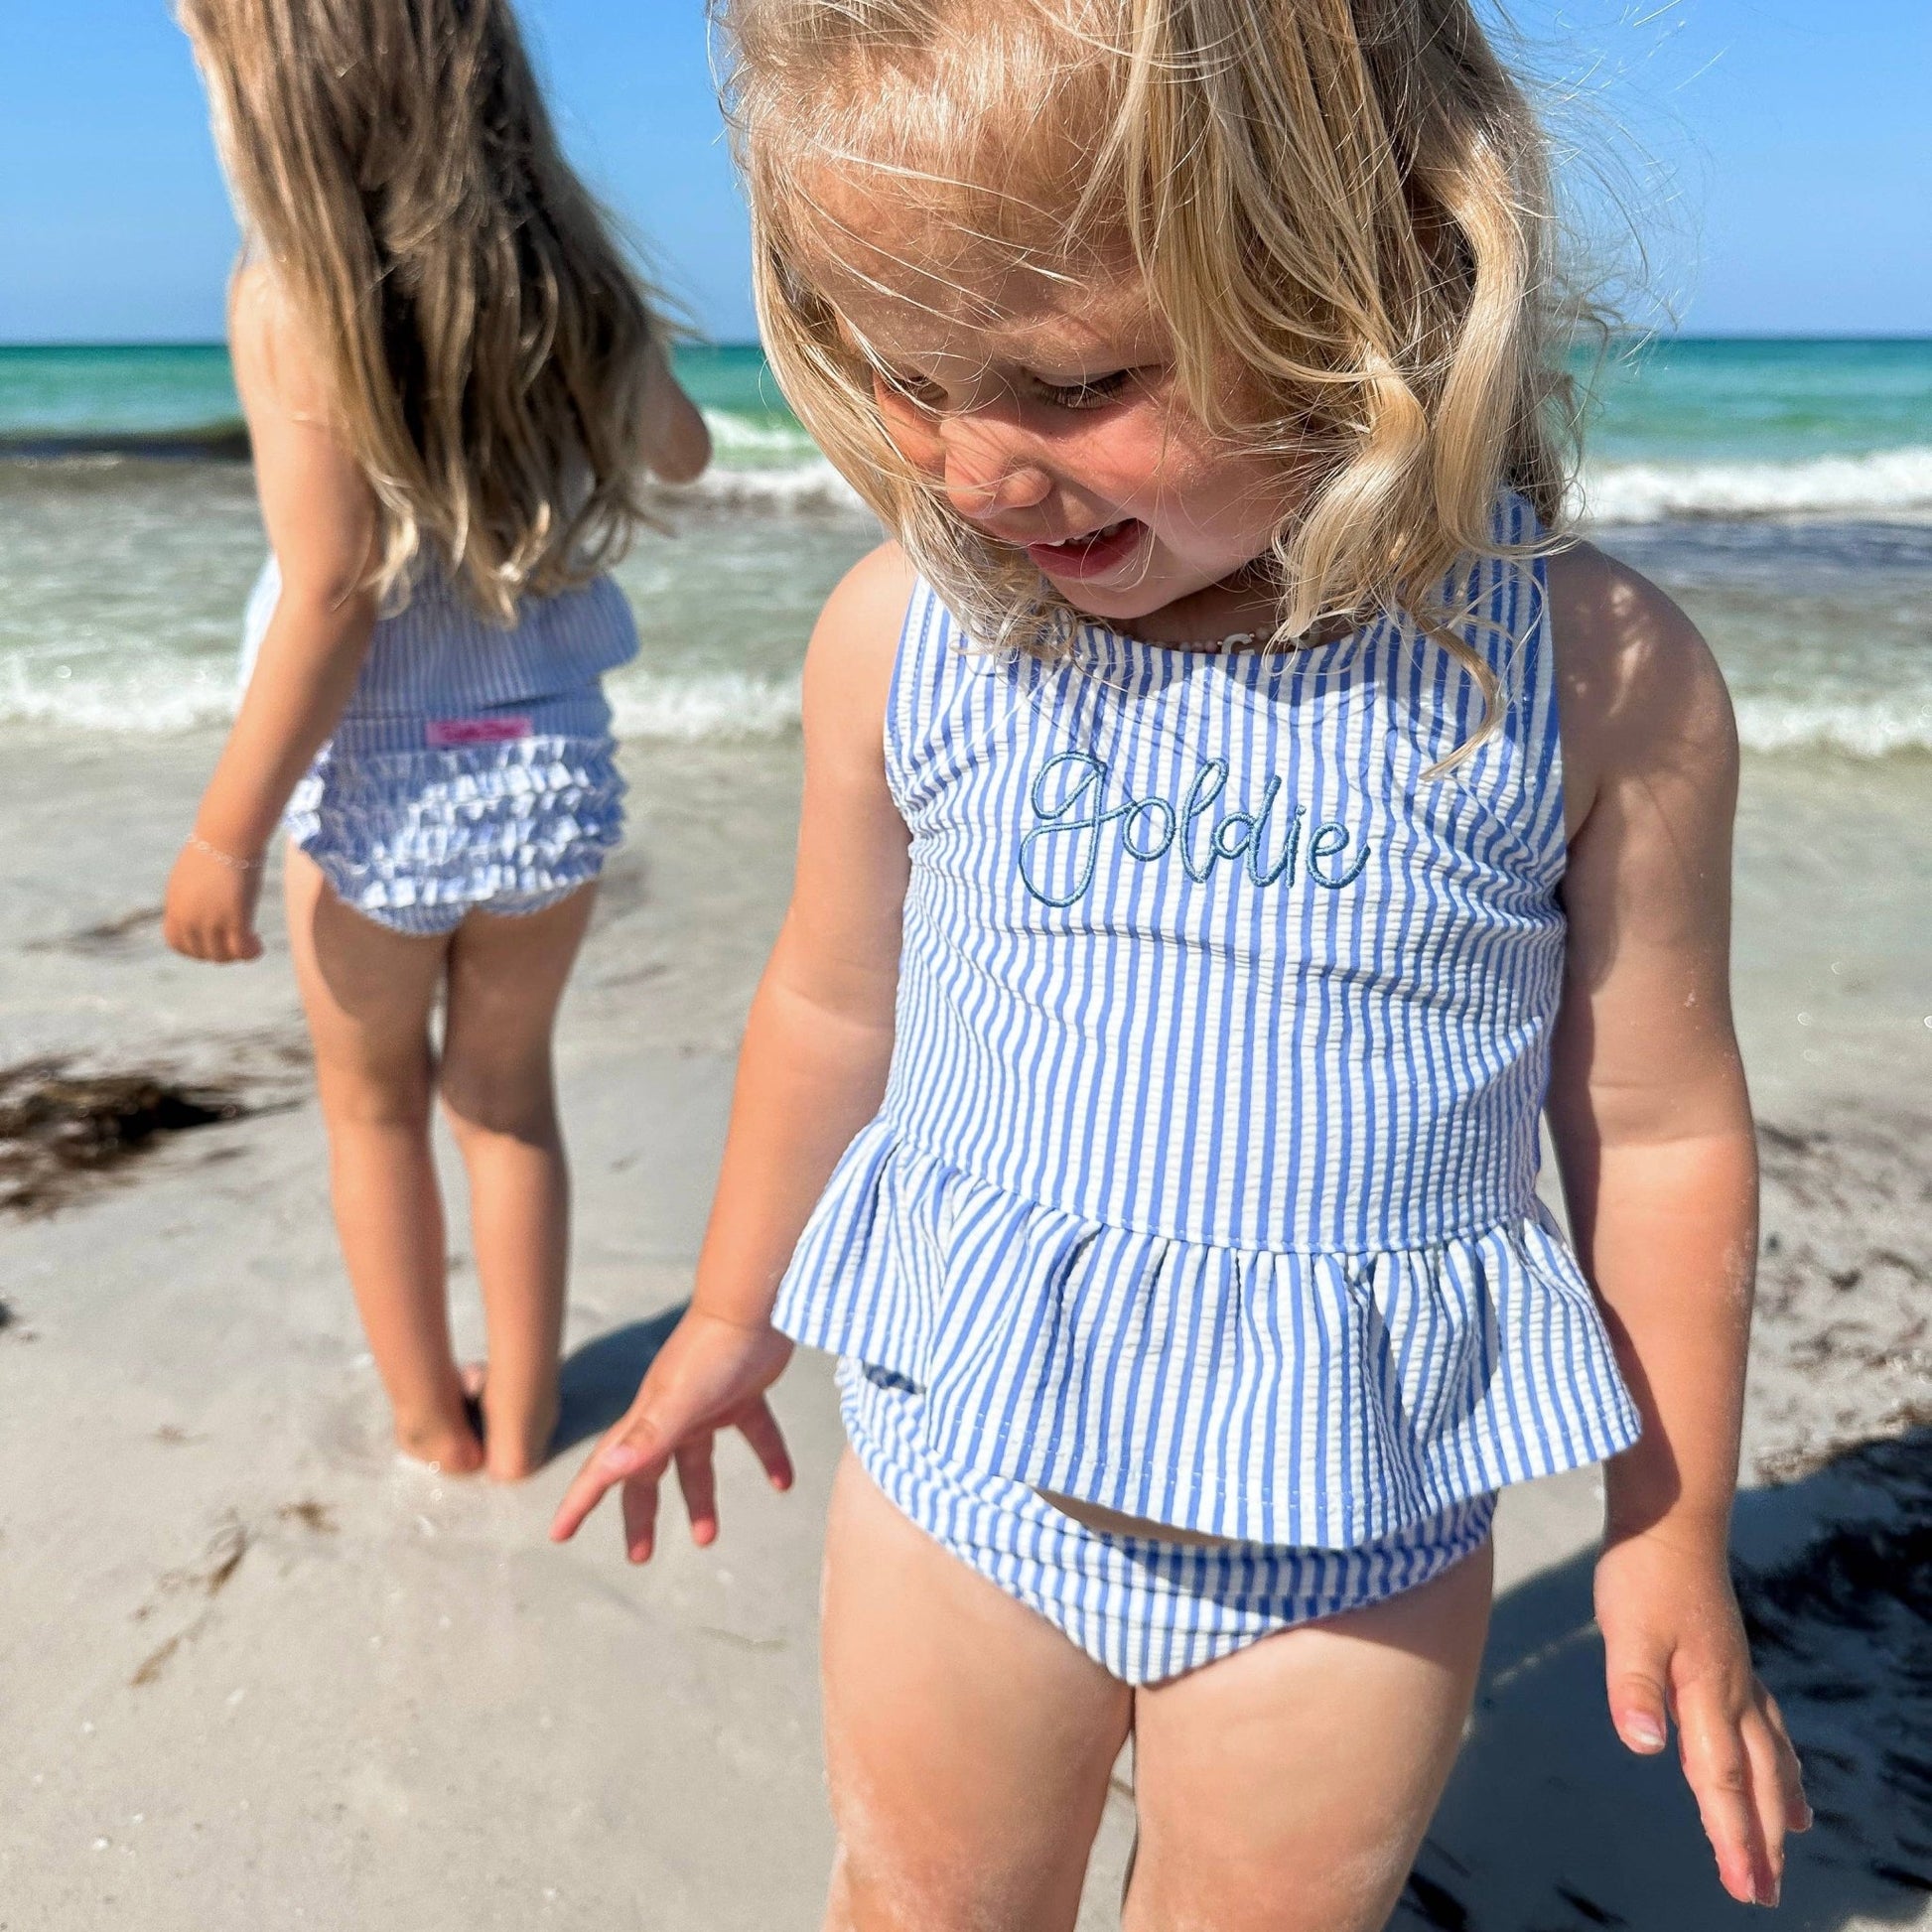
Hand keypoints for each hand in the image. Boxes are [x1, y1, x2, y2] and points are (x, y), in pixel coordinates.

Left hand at [163, 839, 264, 961]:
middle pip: (201, 953)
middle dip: (221, 953)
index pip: (177, 943)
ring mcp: (210, 919)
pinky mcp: (234, 917)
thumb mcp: (194, 873)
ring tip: (251, 945)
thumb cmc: (217, 846)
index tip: (214, 944)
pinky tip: (259, 945)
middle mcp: (188, 917)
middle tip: (239, 944)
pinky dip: (251, 953)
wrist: (228, 834)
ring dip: (237, 955)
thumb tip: (206, 900)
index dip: (196, 950)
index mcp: (175, 905)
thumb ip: (194, 893)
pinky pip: (241, 949)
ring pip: (222, 956)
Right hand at [549, 1307, 793, 1559]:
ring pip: (697, 1462)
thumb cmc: (713, 1351)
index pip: (605, 1470)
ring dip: (701, 1498)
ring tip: (707, 1538)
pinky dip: (767, 1457)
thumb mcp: (678, 1400)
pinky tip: (783, 1482)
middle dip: (640, 1515)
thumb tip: (606, 1470)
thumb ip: (646, 1437)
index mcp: (648, 1422)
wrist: (754, 1304)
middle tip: (640, 1556)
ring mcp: (706, 1405)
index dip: (580, 1502)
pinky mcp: (743, 1394)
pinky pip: (753, 1433)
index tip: (560, 1534)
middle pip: (648, 1475)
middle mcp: (671, 1417)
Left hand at [1596, 1523, 1809, 1906]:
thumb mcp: (1626, 1628)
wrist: (1671, 1519)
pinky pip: (1765, 1718)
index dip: (1733, 1838)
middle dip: (1761, 1838)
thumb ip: (1633, 1686)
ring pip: (1768, 1750)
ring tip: (1794, 1834)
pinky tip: (1777, 1753)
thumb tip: (1642, 1744)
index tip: (1745, 1888)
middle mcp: (1732, 1691)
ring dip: (1779, 1798)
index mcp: (1706, 1694)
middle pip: (1755, 1779)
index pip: (1722, 1782)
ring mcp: (1736, 1672)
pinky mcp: (1729, 1654)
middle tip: (1765, 1891)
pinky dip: (1777, 1750)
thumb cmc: (1644, 1574)